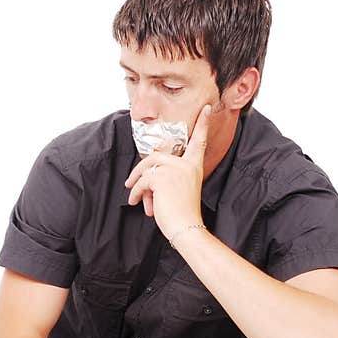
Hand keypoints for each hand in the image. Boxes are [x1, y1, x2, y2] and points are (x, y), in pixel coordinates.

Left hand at [124, 103, 210, 239]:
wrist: (186, 228)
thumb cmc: (183, 213)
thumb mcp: (180, 190)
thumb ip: (168, 177)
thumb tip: (146, 177)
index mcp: (194, 166)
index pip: (200, 141)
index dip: (203, 124)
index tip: (207, 109)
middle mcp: (186, 164)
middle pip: (156, 154)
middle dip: (140, 169)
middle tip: (131, 183)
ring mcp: (175, 169)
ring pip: (146, 167)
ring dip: (137, 183)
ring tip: (135, 196)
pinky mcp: (162, 177)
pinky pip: (142, 180)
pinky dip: (136, 192)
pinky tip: (137, 202)